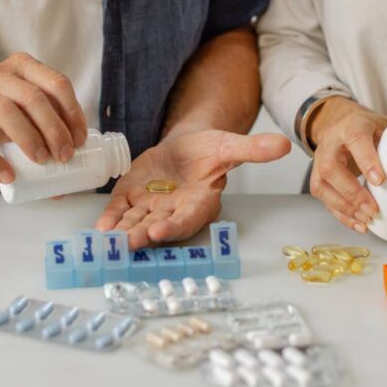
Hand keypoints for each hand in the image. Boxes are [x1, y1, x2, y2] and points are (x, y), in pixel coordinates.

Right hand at [0, 53, 87, 182]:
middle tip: (65, 155)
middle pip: (33, 97)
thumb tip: (73, 166)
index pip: (56, 83)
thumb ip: (48, 127)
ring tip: (42, 160)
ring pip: (5, 111)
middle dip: (54, 129)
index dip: (72, 113)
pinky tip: (8, 175)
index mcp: (23, 68)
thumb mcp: (24, 111)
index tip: (79, 140)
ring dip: (29, 138)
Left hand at [96, 129, 290, 248]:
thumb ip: (253, 149)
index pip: (188, 219)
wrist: (186, 145)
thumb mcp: (229, 145)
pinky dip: (111, 218)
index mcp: (200, 203)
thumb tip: (285, 144)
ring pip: (136, 222)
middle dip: (144, 235)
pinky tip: (101, 226)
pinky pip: (120, 211)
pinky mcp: (133, 197)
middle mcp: (174, 210)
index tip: (160, 231)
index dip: (174, 227)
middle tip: (130, 242)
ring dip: (124, 232)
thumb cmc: (209, 149)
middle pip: (159, 227)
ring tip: (110, 239)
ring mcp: (152, 206)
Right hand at [307, 97, 386, 232]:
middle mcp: (330, 144)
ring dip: (345, 207)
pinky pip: (324, 200)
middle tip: (372, 209)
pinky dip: (341, 215)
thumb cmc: (364, 127)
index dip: (366, 161)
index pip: (356, 140)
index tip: (379, 180)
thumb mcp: (382, 125)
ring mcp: (320, 163)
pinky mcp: (318, 179)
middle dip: (352, 192)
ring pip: (322, 187)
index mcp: (351, 126)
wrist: (339, 124)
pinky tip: (358, 223)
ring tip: (366, 219)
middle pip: (332, 168)